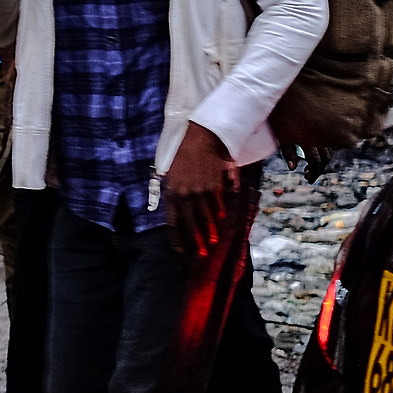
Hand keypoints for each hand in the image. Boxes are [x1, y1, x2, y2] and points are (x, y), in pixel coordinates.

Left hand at [162, 124, 238, 252]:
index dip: (177, 238)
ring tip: (213, 241)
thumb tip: (178, 209)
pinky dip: (220, 212)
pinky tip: (222, 219)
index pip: (172, 222)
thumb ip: (174, 193)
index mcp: (171, 194)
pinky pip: (217, 203)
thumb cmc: (183, 156)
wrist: (200, 140)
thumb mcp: (170, 175)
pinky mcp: (214, 186)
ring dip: (210, 230)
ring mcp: (200, 191)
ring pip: (205, 216)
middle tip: (201, 252)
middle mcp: (184, 195)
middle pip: (190, 224)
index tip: (180, 249)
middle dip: (196, 240)